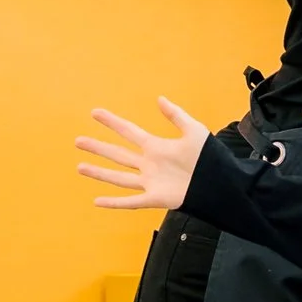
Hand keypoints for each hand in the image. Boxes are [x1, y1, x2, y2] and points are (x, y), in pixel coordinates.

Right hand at [76, 99, 208, 211]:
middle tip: (78, 140)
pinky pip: (131, 201)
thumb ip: (177, 116)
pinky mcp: (156, 198)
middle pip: (118, 154)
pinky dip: (114, 203)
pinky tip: (97, 201)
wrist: (223, 184)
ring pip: (119, 177)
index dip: (112, 122)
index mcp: (157, 147)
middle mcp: (149, 164)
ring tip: (80, 167)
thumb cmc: (211, 158)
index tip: (95, 112)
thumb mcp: (195, 132)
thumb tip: (159, 99)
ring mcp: (151, 182)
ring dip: (99, 172)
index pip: (129, 132)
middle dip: (98, 147)